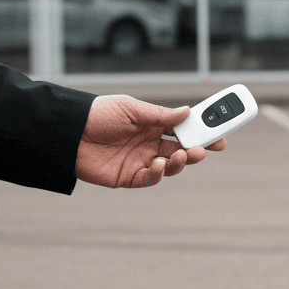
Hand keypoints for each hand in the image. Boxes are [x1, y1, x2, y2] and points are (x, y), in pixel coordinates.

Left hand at [75, 94, 226, 187]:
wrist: (67, 132)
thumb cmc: (96, 114)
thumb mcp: (130, 108)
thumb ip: (159, 115)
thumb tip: (187, 112)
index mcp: (152, 124)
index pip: (183, 129)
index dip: (202, 132)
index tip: (220, 134)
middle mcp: (148, 143)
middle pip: (181, 149)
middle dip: (196, 149)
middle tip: (206, 148)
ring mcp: (139, 161)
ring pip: (169, 166)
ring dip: (179, 162)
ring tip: (182, 155)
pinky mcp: (128, 177)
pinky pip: (149, 179)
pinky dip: (157, 173)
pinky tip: (159, 164)